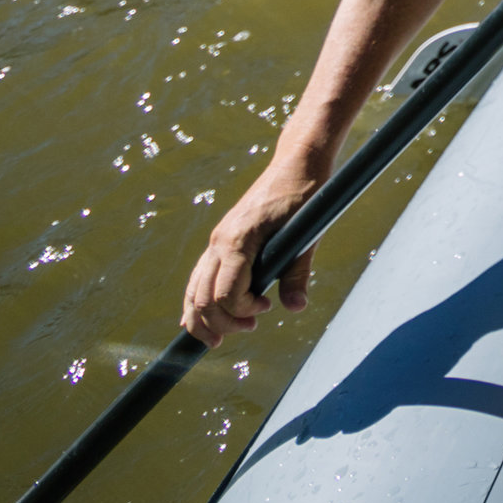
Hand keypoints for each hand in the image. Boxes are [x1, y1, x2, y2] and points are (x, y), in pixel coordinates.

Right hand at [182, 163, 321, 345]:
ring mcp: (217, 240)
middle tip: (248, 331)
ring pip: (194, 289)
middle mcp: (220, 241)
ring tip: (219, 338)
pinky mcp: (221, 239)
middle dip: (219, 323)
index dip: (242, 310)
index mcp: (238, 240)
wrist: (297, 163)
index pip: (226, 293)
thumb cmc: (305, 195)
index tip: (266, 308)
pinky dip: (195, 300)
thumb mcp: (308, 234)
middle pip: (202, 297)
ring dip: (203, 318)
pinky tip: (195, 319)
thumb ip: (297, 273)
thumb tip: (294, 308)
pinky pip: (200, 276)